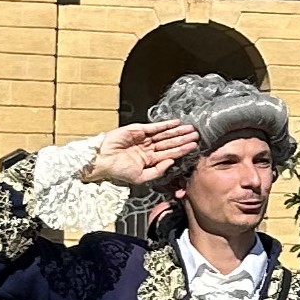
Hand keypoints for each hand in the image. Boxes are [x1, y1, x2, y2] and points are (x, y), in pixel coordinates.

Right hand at [81, 120, 199, 189]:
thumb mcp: (141, 177)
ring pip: (165, 135)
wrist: (102, 161)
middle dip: (183, 139)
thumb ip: (158, 171)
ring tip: (190, 128)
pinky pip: (155, 127)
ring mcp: (144, 139)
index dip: (182, 150)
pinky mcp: (138, 130)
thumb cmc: (118, 171)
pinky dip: (165, 125)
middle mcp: (148, 149)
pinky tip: (176, 123)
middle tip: (197, 135)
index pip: (170, 154)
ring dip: (177, 131)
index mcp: (149, 160)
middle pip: (170, 143)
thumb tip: (172, 162)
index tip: (194, 146)